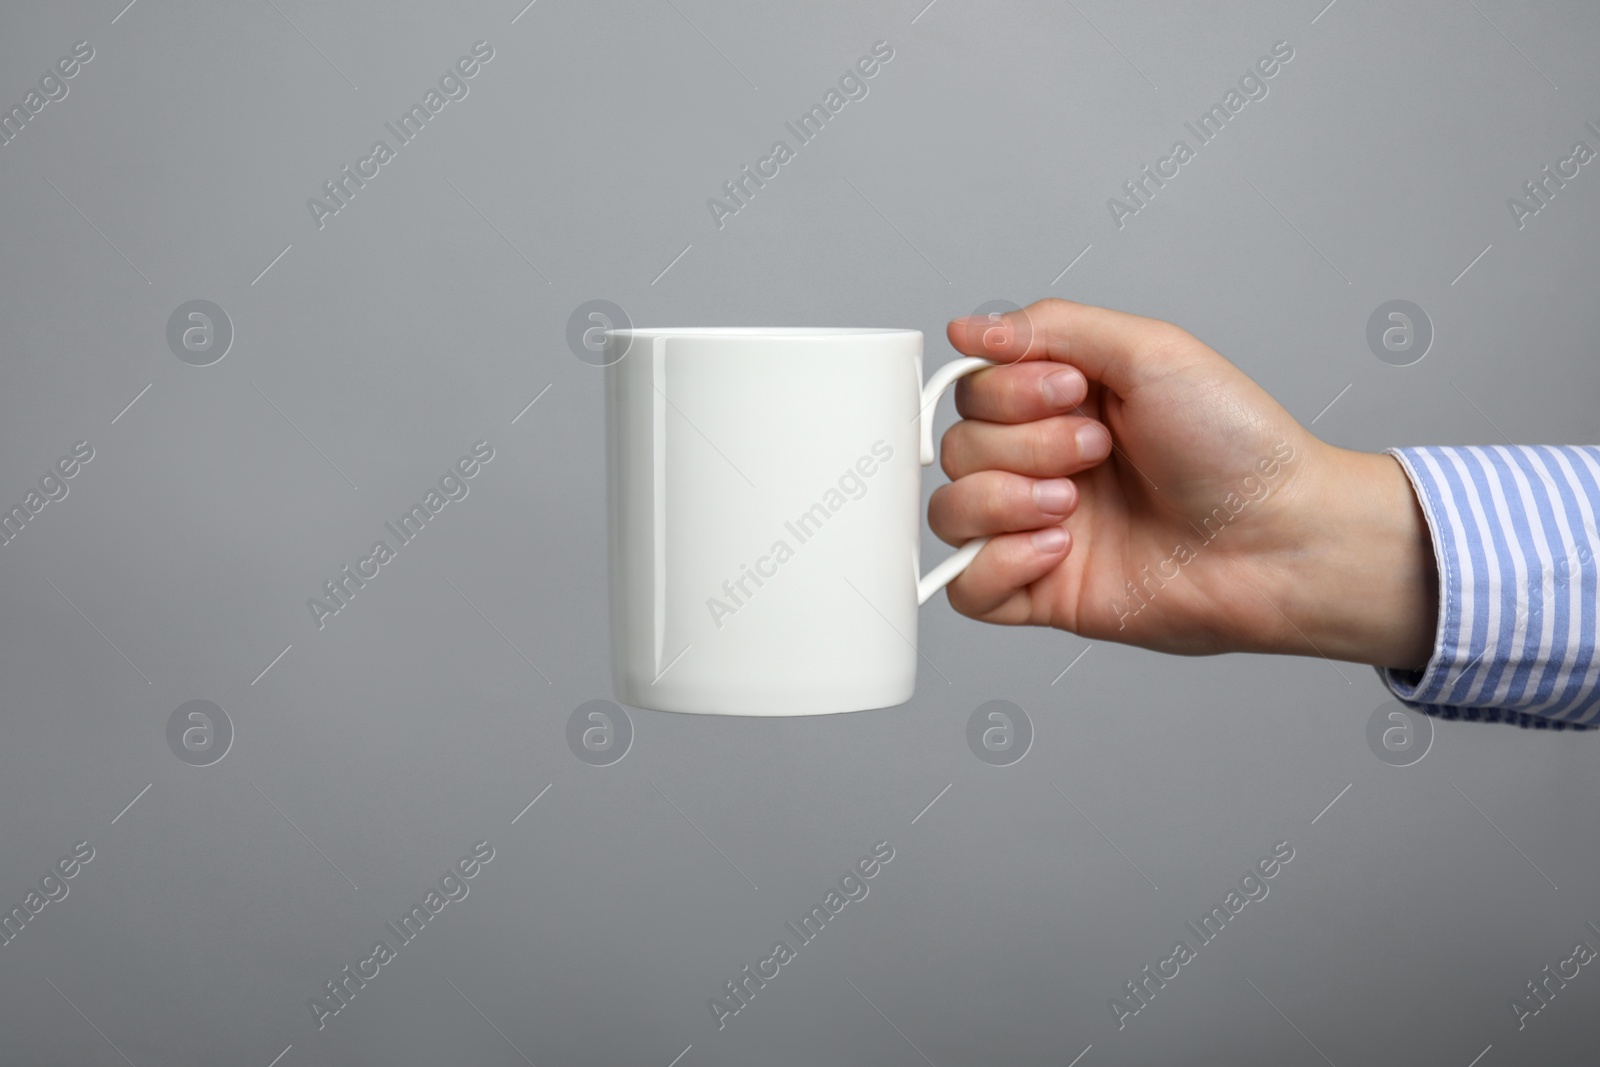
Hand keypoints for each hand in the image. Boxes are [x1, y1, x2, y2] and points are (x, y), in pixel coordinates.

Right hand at [928, 298, 1437, 668]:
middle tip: (1097, 453)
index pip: (973, 390)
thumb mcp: (1150, 350)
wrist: (1281, 539)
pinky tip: (1056, 550)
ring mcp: (1037, 530)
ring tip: (1072, 507)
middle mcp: (1043, 464)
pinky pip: (965, 587)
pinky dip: (995, 566)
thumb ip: (1051, 327)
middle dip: (1023, 445)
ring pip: (948, 513)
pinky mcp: (1043, 593)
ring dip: (1002, 502)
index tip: (1076, 393)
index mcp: (1062, 404)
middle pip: (957, 447)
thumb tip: (967, 327)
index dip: (1008, 392)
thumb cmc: (1238, 447)